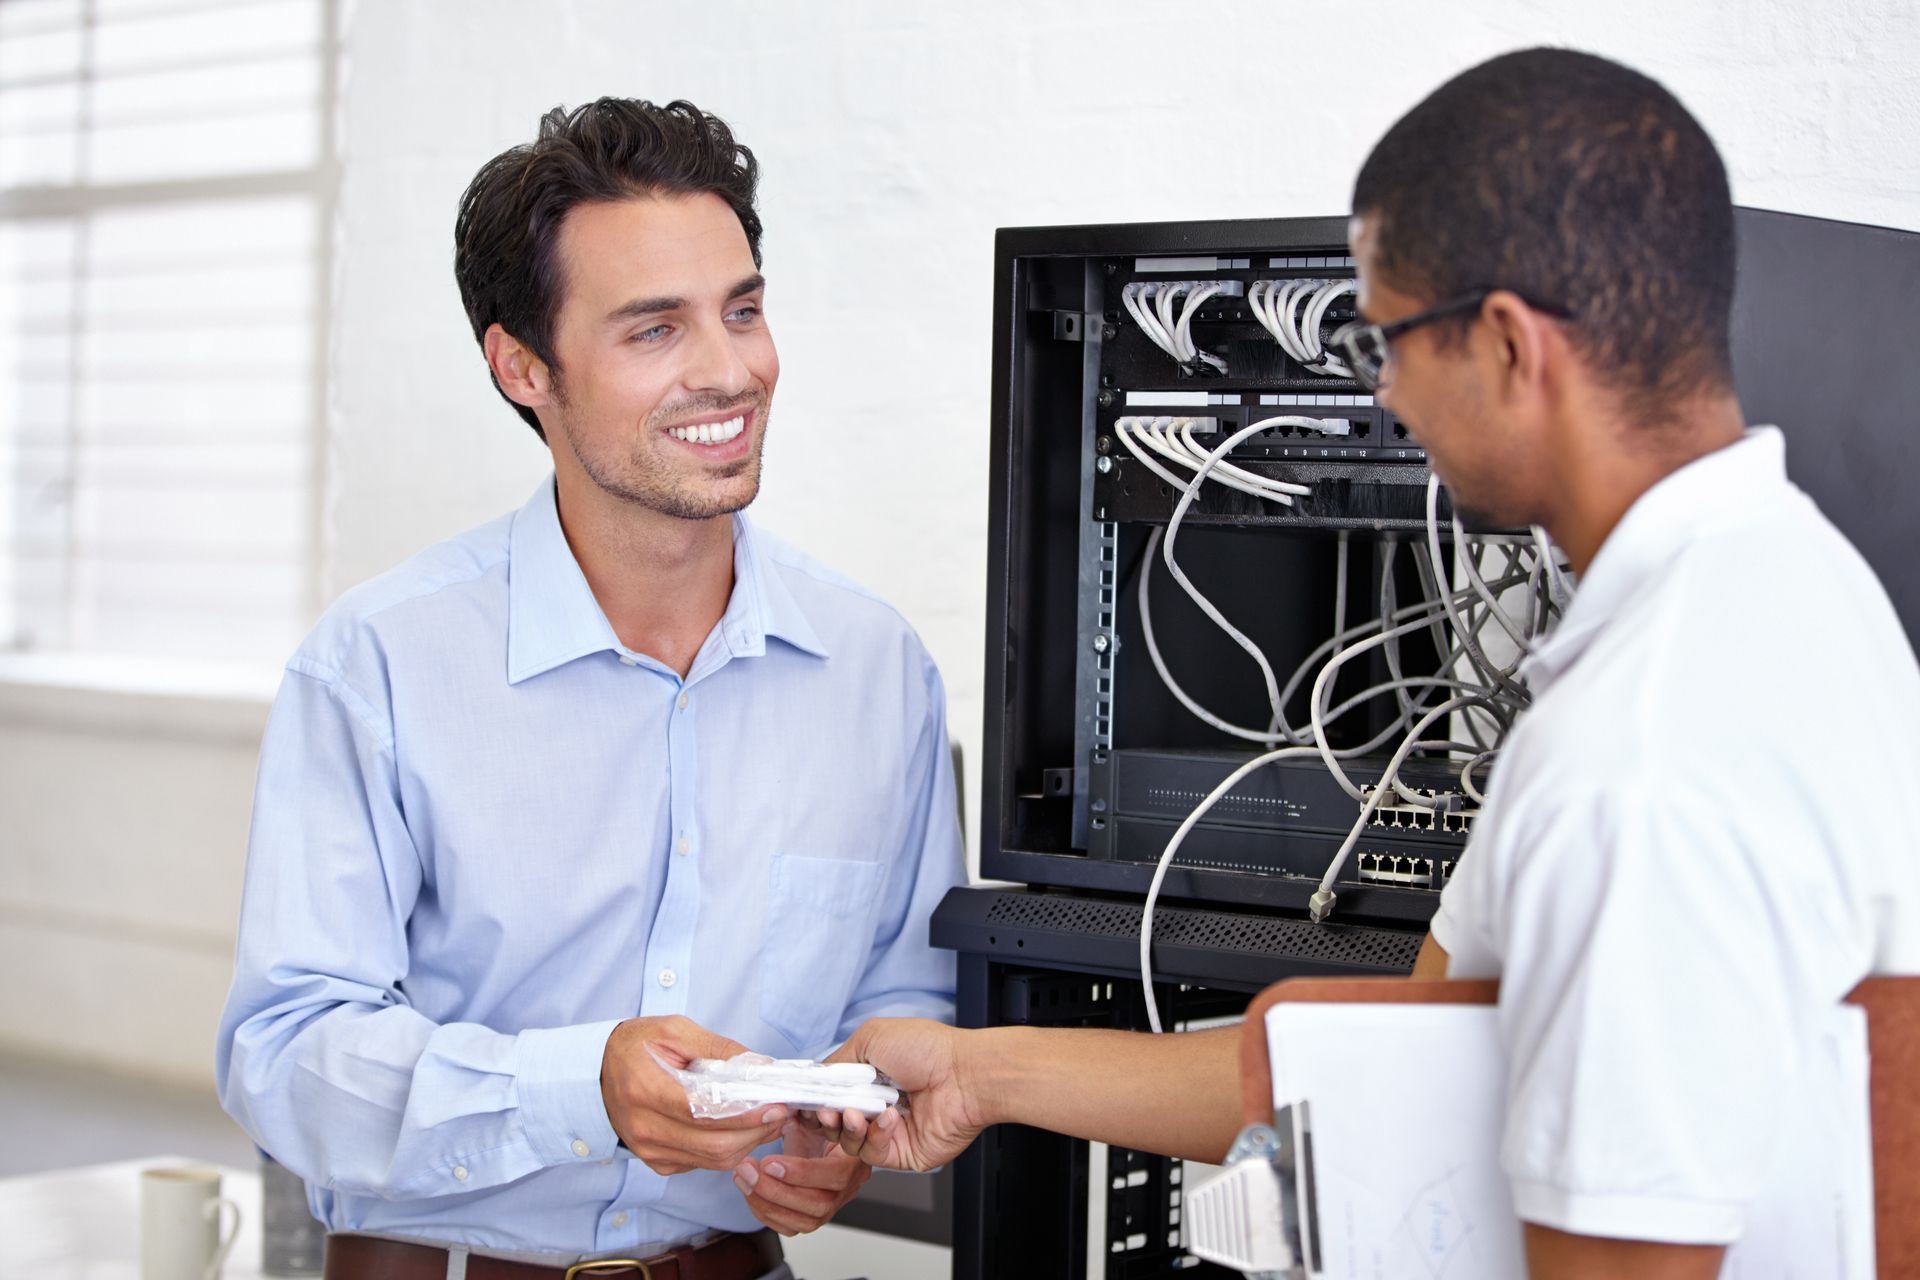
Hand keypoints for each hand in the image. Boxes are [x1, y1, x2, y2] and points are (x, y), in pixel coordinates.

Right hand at [600, 1015, 787, 1175]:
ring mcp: (650, 1150)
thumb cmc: (637, 1046)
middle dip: (756, 1131)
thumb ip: (720, 1049)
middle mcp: (644, 1128)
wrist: (597, 1072)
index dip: (746, 1113)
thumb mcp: (676, 1030)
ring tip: (769, 1119)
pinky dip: (729, 1148)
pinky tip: (741, 1128)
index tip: (776, 1104)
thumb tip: (763, 1067)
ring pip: (714, 1160)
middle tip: (782, 1112)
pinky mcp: (657, 1162)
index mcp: (646, 1090)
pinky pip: (703, 1163)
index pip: (705, 1112)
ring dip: (749, 1142)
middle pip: (714, 1144)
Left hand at [732, 1120, 871, 1235]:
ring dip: (766, 1202)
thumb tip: (801, 1108)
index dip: (802, 1172)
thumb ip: (812, 1113)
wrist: (816, 1138)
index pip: (835, 1175)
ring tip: (743, 1178)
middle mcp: (848, 1190)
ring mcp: (831, 1208)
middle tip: (749, 1171)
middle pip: (818, 1204)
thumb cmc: (817, 1125)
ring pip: (803, 1221)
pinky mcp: (812, 1218)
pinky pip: (790, 1227)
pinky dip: (765, 1213)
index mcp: (856, 1161)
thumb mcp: (815, 1112)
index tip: (770, 1162)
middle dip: (777, 1190)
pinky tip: (748, 1192)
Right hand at [812, 1018, 989, 1171]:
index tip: (798, 1102)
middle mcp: (876, 1104)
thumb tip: (816, 1079)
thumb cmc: (927, 1050)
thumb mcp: (871, 1038)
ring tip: (855, 1113)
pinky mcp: (901, 1153)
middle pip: (833, 1122)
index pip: (829, 1095)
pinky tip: (889, 1119)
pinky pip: (873, 1154)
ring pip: (848, 1142)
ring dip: (847, 1128)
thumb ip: (837, 1061)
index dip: (813, 1100)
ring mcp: (888, 1131)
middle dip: (824, 1117)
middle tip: (825, 1111)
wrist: (966, 1075)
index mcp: (868, 1077)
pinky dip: (875, 1136)